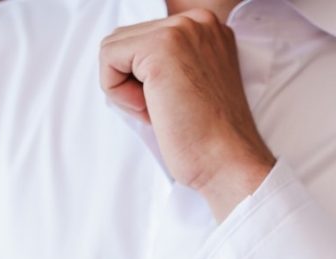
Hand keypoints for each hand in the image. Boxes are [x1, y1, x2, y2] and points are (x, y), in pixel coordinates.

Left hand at [100, 9, 275, 219]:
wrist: (228, 161)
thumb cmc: (207, 137)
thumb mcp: (189, 85)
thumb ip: (166, 63)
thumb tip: (120, 62)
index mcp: (207, 28)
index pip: (144, 39)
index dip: (144, 80)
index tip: (175, 105)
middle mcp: (197, 21)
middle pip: (125, 40)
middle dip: (132, 83)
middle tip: (167, 112)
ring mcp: (181, 30)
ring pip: (113, 48)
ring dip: (124, 89)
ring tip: (160, 111)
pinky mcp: (160, 47)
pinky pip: (107, 57)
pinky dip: (117, 92)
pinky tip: (150, 110)